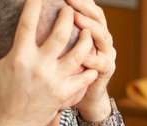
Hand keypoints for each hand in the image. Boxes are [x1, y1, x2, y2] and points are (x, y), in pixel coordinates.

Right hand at [0, 0, 97, 125]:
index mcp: (19, 57)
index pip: (29, 22)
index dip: (34, 4)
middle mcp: (40, 66)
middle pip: (61, 33)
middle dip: (67, 16)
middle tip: (69, 9)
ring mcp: (54, 81)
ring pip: (79, 53)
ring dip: (86, 39)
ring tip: (87, 32)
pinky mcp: (64, 94)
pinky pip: (84, 77)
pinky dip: (91, 67)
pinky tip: (91, 60)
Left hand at [66, 0, 116, 121]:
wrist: (87, 96)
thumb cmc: (70, 71)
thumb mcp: (67, 49)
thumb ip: (60, 32)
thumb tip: (40, 10)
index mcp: (91, 29)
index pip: (88, 8)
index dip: (80, 0)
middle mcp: (101, 38)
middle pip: (97, 17)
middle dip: (83, 7)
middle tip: (69, 0)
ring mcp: (106, 54)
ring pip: (103, 37)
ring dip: (90, 28)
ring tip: (77, 20)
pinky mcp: (106, 71)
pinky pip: (103, 64)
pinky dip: (95, 60)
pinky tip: (85, 58)